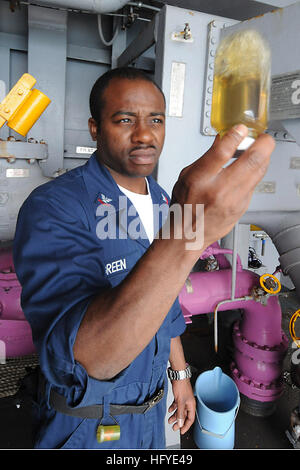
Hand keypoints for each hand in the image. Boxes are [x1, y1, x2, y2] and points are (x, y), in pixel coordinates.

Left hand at [168, 379, 195, 434]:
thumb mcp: (180, 402)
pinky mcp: (179, 396)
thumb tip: (180, 422)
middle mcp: (188, 403)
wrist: (178, 376)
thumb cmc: (182, 386)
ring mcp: (183, 400)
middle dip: (179, 422)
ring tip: (170, 420)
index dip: (186, 426)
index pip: (190, 419)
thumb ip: (180, 413)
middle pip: (184, 416)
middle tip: (174, 427)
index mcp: (191, 405)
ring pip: (179, 411)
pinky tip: (170, 410)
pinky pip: (176, 405)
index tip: (181, 431)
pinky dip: (173, 408)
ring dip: (175, 416)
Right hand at [170, 125, 274, 250]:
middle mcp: (218, 190)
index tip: (241, 128)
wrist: (188, 235)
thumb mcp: (187, 176)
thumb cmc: (184, 207)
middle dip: (263, 144)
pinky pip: (254, 184)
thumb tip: (222, 140)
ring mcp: (233, 200)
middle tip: (262, 138)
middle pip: (251, 161)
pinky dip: (254, 173)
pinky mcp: (242, 207)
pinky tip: (249, 170)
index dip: (235, 136)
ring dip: (262, 157)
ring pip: (258, 172)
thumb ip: (207, 158)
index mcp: (200, 179)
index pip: (221, 152)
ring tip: (257, 151)